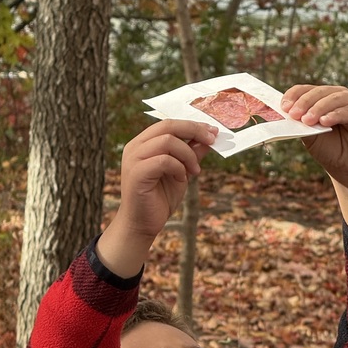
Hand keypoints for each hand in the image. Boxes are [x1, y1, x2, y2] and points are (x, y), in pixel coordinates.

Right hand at [117, 119, 216, 241]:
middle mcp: (135, 147)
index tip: (212, 132)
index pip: (168, 124)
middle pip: (168, 125)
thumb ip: (191, 154)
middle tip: (212, 141)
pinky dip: (178, 168)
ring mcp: (134, 159)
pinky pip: (164, 160)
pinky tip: (181, 179)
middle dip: (194, 131)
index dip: (192, 125)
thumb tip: (208, 139)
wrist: (142, 224)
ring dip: (188, 155)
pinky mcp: (137, 173)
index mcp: (143, 143)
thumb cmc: (159, 198)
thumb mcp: (182, 171)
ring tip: (195, 171)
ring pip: (167, 141)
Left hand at [281, 85, 347, 184]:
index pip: (305, 90)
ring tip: (307, 120)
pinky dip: (335, 114)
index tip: (284, 107)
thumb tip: (285, 114)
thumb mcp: (310, 136)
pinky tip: (325, 122)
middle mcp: (336, 96)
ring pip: (333, 98)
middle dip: (304, 102)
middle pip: (318, 92)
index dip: (293, 96)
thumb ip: (300, 124)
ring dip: (318, 108)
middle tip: (294, 115)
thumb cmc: (330, 150)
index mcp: (321, 99)